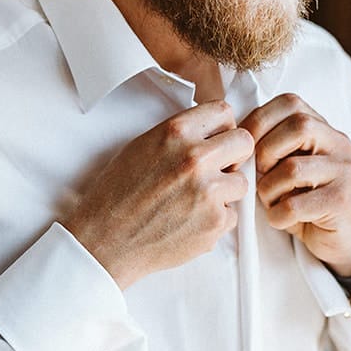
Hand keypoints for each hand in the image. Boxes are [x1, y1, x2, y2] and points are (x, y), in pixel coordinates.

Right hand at [65, 101, 253, 288]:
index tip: (217, 139)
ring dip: (225, 191)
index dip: (222, 127)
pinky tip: (189, 221)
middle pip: (244, 142)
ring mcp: (209, 192)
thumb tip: (211, 132)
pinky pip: (232, 215)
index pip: (223, 111)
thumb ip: (179, 136)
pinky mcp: (215, 222)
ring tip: (195, 200)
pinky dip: (215, 220)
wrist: (106, 239)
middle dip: (234, 155)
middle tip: (218, 168)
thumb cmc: (118, 194)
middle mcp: (195, 158)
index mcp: (176, 132)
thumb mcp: (142, 147)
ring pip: (241, 182)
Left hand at [241, 94, 350, 277]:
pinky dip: (277, 215)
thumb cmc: (304, 198)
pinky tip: (280, 219)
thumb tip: (233, 137)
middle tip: (259, 174)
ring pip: (293, 168)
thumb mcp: (286, 165)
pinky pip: (296, 205)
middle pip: (299, 126)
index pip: (290, 103)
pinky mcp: (340, 201)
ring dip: (268, 189)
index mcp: (323, 128)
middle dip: (265, 151)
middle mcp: (338, 144)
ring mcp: (343, 171)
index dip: (259, 121)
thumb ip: (269, 146)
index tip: (245, 147)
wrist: (341, 236)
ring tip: (270, 201)